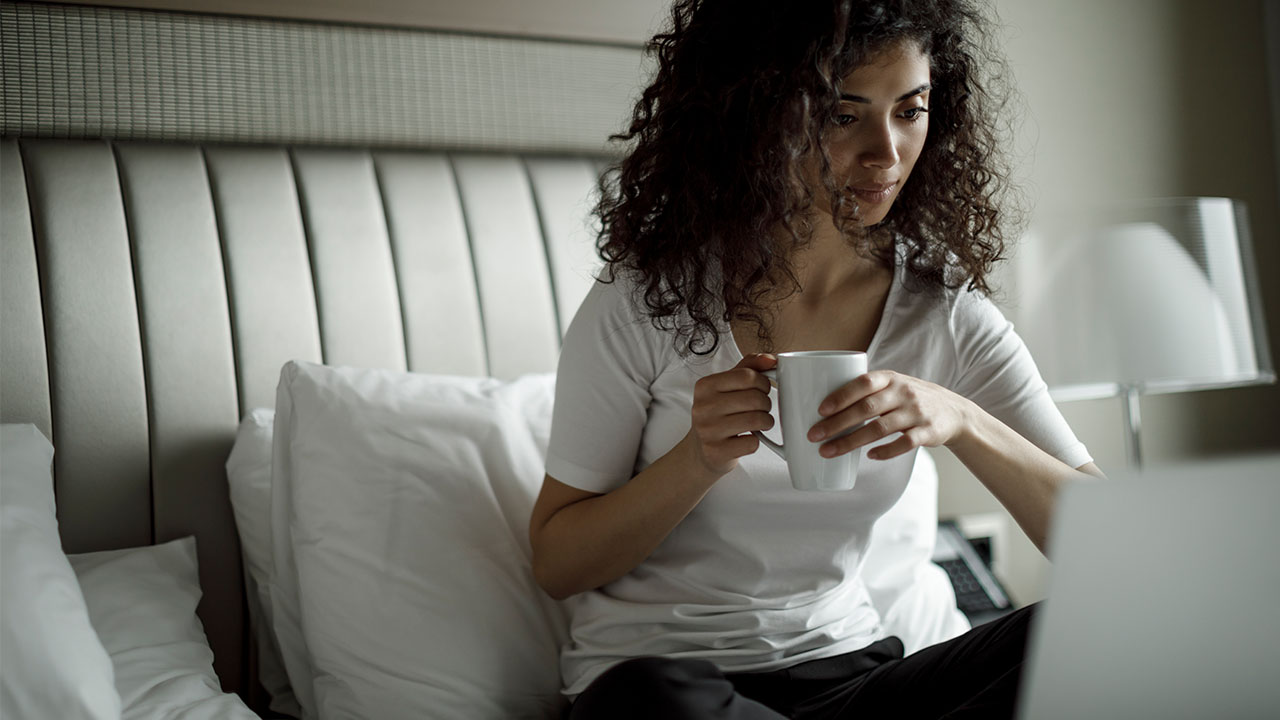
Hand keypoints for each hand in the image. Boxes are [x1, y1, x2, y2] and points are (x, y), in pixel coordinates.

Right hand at [684, 353, 776, 476]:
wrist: (701, 450)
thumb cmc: (719, 414)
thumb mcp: (727, 386)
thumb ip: (749, 367)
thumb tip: (771, 359)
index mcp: (705, 386)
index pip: (747, 376)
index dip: (763, 383)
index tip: (762, 390)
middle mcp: (703, 407)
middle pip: (755, 398)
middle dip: (766, 404)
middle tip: (762, 409)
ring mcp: (708, 430)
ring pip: (757, 420)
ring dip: (766, 422)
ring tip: (760, 423)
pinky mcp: (716, 452)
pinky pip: (752, 443)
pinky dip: (756, 441)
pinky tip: (748, 438)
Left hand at [806, 371, 975, 460]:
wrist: (953, 411)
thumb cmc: (910, 398)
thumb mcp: (893, 385)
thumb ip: (866, 390)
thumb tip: (824, 404)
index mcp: (890, 378)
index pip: (863, 383)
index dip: (841, 396)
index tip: (820, 410)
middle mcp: (903, 393)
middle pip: (866, 409)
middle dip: (837, 423)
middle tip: (814, 435)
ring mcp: (916, 412)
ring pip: (880, 428)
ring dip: (851, 442)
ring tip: (828, 451)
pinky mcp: (927, 432)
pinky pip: (904, 443)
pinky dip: (885, 451)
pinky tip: (869, 457)